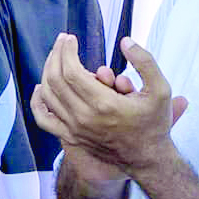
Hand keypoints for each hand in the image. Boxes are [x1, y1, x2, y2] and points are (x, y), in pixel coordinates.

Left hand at [29, 33, 186, 181]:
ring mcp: (74, 129)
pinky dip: (37, 101)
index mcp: (104, 104)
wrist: (147, 159)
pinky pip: (43, 119)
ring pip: (47, 95)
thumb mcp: (161, 90)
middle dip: (56, 55)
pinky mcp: (70, 136)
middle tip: (63, 42)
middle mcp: (84, 117)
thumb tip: (125, 42)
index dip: (67, 50)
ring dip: (48, 71)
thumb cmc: (154, 124)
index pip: (71, 70)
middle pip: (55, 79)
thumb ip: (145, 62)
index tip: (71, 38)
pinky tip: (40, 87)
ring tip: (56, 57)